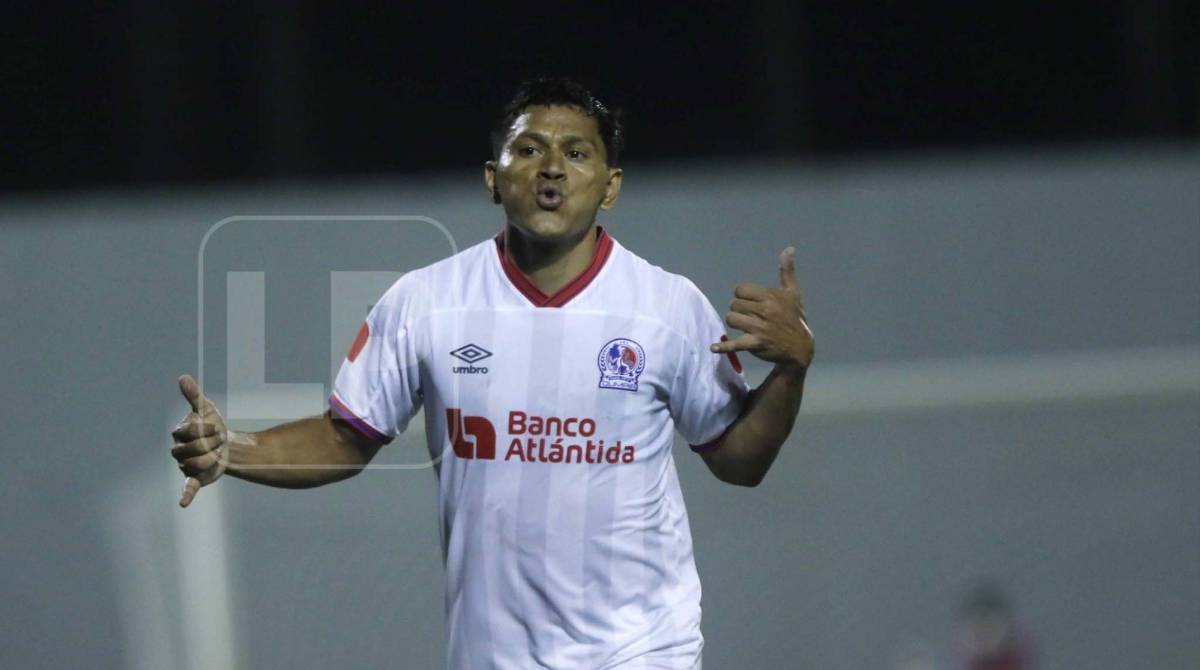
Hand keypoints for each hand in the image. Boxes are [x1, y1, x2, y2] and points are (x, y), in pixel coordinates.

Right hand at [170, 374, 229, 506]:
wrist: (225, 444)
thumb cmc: (212, 424)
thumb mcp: (205, 408)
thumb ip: (193, 395)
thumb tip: (183, 377)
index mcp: (179, 434)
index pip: (191, 432)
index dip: (207, 429)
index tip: (217, 426)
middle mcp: (178, 451)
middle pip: (194, 448)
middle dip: (212, 443)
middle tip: (219, 440)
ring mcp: (185, 465)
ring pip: (196, 464)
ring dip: (213, 457)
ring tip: (217, 452)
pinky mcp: (194, 478)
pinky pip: (187, 487)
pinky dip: (185, 495)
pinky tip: (183, 504)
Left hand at [711, 247, 814, 368]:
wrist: (800, 347)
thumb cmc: (794, 318)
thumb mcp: (793, 293)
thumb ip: (787, 271)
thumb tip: (789, 248)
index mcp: (770, 296)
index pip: (740, 290)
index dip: (742, 296)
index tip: (750, 303)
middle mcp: (765, 310)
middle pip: (734, 304)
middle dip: (738, 310)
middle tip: (749, 316)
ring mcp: (760, 328)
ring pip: (732, 319)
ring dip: (735, 323)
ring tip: (744, 326)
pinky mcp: (756, 344)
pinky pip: (736, 344)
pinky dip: (724, 347)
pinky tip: (713, 347)